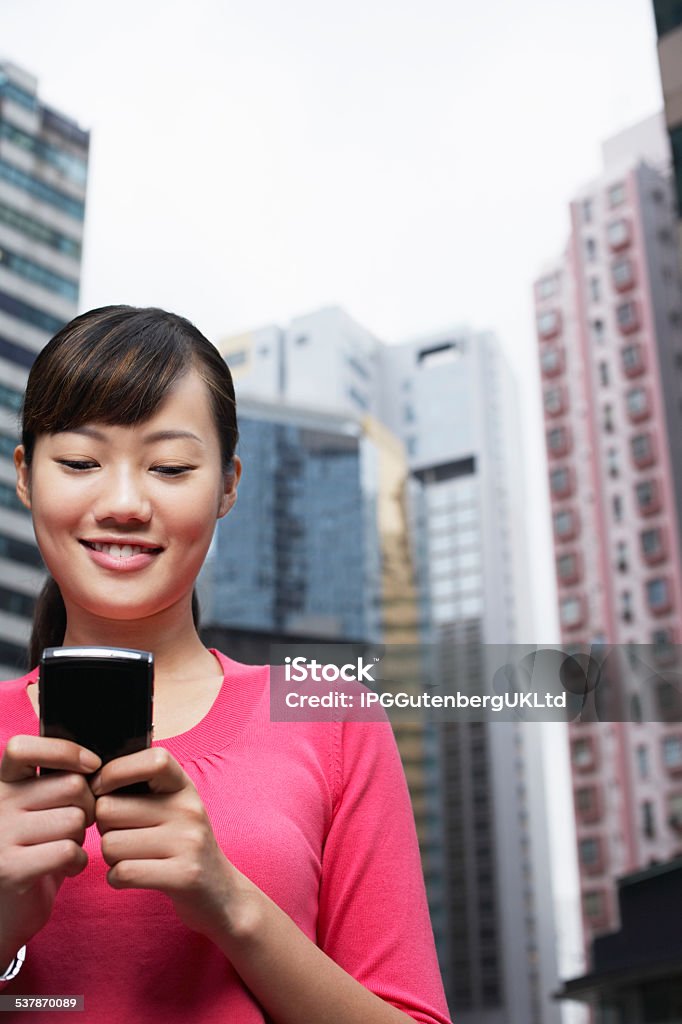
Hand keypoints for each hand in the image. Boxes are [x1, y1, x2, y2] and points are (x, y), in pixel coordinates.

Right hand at [0, 736, 100, 963]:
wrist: (2, 911)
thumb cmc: (30, 851)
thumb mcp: (32, 810)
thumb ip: (52, 783)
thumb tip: (95, 762)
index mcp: (1, 783)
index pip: (22, 747)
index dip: (64, 751)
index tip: (91, 765)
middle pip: (70, 785)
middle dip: (88, 805)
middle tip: (79, 824)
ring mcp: (0, 836)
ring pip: (74, 818)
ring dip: (83, 836)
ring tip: (68, 846)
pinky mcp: (10, 869)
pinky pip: (67, 850)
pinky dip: (78, 861)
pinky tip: (68, 867)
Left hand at [91, 748, 239, 942]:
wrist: (221, 892)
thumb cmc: (180, 844)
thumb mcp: (171, 806)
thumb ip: (138, 788)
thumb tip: (87, 779)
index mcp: (184, 785)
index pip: (151, 760)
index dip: (114, 771)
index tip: (102, 790)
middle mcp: (189, 809)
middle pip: (109, 808)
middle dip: (103, 826)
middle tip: (120, 835)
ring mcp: (189, 842)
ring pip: (109, 844)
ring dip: (109, 857)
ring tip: (130, 857)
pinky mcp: (183, 876)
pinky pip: (122, 873)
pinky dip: (116, 878)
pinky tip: (131, 876)